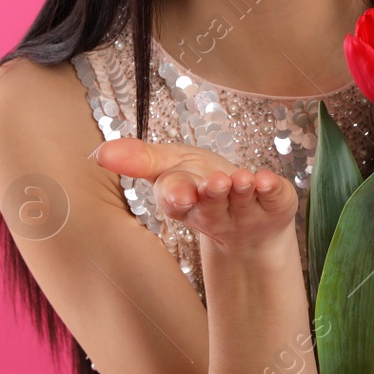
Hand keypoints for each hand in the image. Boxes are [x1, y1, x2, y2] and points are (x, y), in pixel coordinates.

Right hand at [92, 138, 295, 252]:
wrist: (248, 220)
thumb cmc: (201, 183)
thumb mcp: (169, 165)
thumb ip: (138, 159)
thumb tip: (99, 153)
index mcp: (185, 201)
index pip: (177, 199)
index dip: (177, 196)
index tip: (179, 193)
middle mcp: (214, 211)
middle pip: (210, 205)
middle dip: (211, 194)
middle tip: (214, 182)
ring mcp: (245, 212)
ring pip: (241, 202)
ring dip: (241, 190)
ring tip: (243, 179)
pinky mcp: (274, 206)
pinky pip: (273, 198)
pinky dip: (270, 189)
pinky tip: (267, 179)